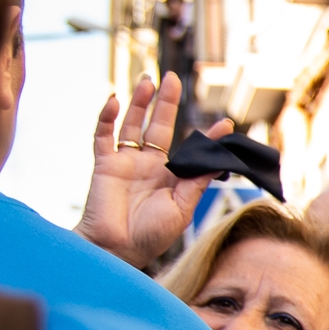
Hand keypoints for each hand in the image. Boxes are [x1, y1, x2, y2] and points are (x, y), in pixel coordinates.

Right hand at [81, 74, 231, 268]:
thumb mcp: (183, 207)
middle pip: (158, 125)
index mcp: (170, 176)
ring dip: (139, 102)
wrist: (118, 250)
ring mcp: (126, 162)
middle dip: (165, 102)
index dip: (205, 136)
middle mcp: (148, 165)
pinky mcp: (105, 164)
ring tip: (149, 80)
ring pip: (132, 124)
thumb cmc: (151, 235)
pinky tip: (114, 100)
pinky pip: (103, 136)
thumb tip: (221, 157)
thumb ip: (198, 180)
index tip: (225, 123)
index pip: (189, 148)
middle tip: (173, 78)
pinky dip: (106, 117)